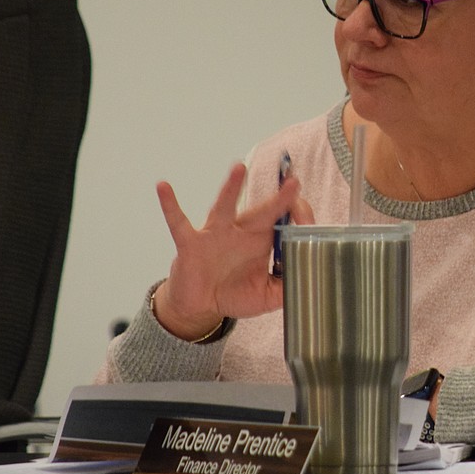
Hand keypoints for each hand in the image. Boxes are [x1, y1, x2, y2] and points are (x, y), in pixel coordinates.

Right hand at [151, 162, 312, 340]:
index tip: (309, 223)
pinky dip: (170, 205)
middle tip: (294, 181)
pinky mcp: (191, 243)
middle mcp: (241, 232)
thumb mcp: (268, 295)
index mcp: (262, 241)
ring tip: (238, 168)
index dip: (298, 220)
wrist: (200, 305)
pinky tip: (164, 187)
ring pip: (225, 206)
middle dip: (279, 197)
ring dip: (232, 188)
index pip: (285, 221)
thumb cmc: (234, 293)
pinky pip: (179, 222)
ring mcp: (215, 234)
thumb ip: (289, 287)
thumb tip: (310, 278)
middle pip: (263, 210)